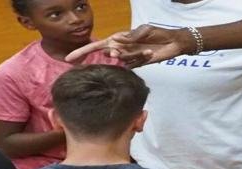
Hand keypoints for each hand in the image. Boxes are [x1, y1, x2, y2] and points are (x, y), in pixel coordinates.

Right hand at [67, 24, 193, 66]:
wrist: (172, 43)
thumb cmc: (157, 33)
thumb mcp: (144, 30)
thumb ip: (131, 36)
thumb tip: (117, 42)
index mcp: (118, 38)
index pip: (96, 46)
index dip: (82, 52)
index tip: (69, 59)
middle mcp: (121, 48)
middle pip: (106, 55)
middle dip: (111, 55)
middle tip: (114, 54)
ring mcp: (129, 57)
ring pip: (120, 62)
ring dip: (130, 57)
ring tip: (144, 50)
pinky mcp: (138, 65)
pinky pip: (133, 66)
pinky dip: (140, 60)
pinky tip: (149, 54)